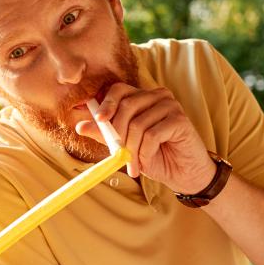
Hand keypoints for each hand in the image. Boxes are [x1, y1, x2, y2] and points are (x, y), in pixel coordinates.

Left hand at [75, 83, 214, 193]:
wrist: (183, 174)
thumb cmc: (155, 157)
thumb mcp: (124, 146)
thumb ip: (105, 134)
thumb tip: (80, 126)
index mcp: (142, 97)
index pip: (119, 90)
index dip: (106, 104)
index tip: (99, 121)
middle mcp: (157, 96)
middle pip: (127, 106)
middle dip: (117, 135)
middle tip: (117, 155)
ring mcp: (170, 106)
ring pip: (138, 124)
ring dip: (131, 149)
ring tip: (133, 165)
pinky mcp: (180, 119)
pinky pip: (152, 134)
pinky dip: (145, 152)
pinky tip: (146, 161)